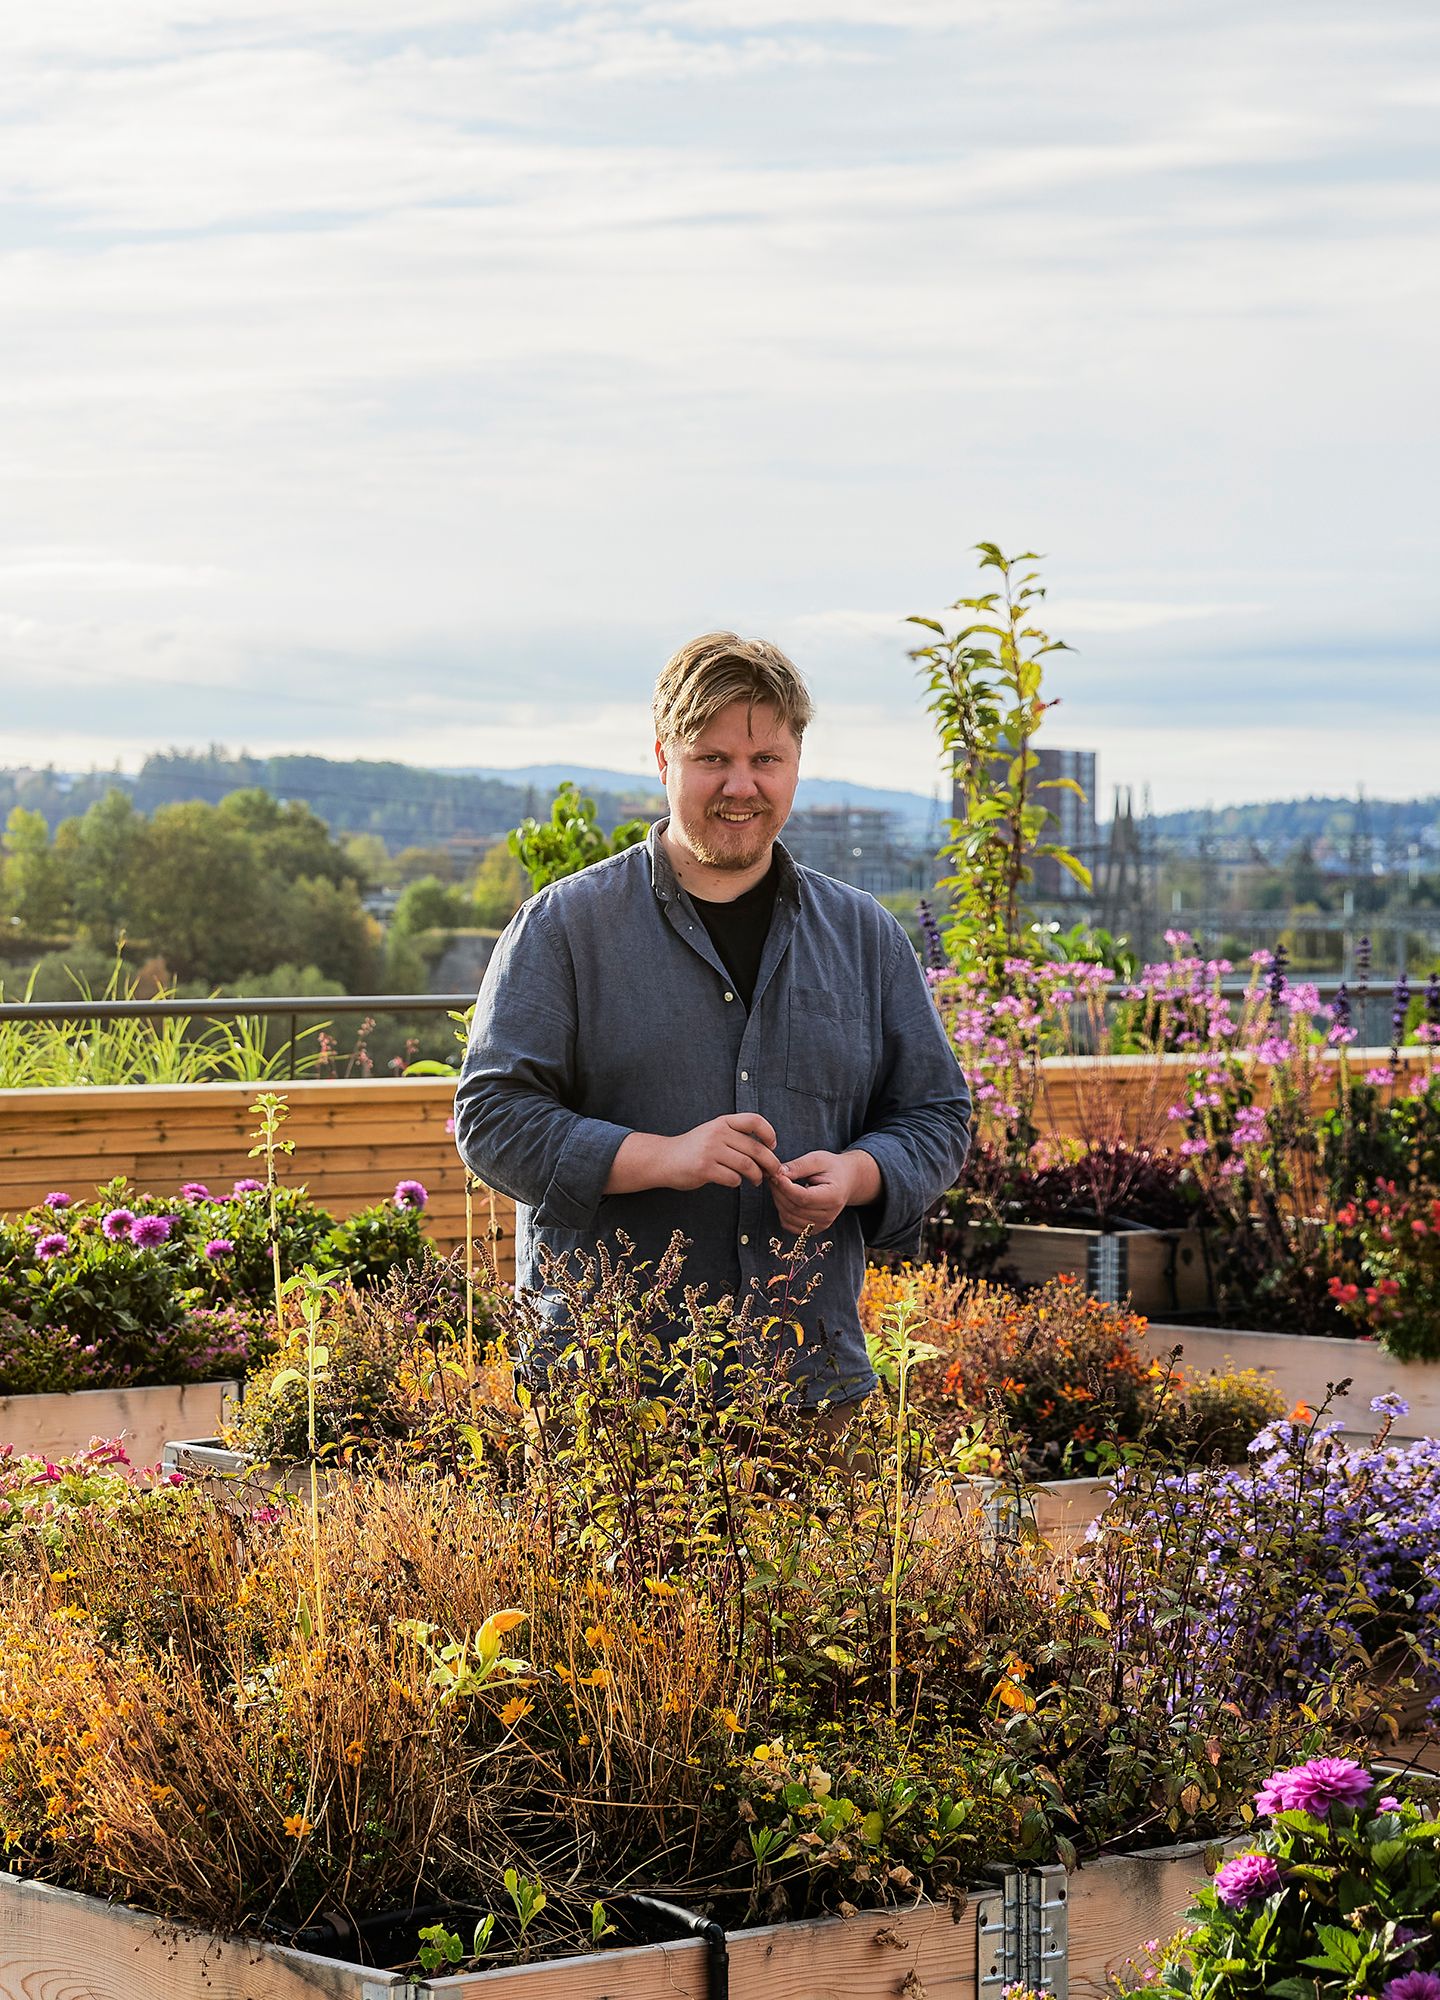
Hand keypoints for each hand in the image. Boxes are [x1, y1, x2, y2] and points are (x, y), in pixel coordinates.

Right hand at [660, 1113, 788, 1191]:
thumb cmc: (694, 1148)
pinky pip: (732, 1178)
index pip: (754, 1120)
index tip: (773, 1145)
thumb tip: (767, 1150)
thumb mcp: (713, 1132)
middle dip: (770, 1163)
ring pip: (747, 1166)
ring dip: (756, 1176)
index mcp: (722, 1122)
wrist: (664, 1159)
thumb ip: (735, 1135)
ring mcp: (710, 1151)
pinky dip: (737, 1183)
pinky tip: (734, 1181)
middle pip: (756, 1148)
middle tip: (774, 1171)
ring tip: (756, 1180)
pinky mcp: (704, 1169)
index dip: (769, 1133)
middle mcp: (717, 1133)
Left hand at [769, 1149, 880, 1233]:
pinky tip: (784, 1197)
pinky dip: (781, 1211)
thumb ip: (799, 1166)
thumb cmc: (832, 1168)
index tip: (776, 1174)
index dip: (785, 1187)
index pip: (803, 1198)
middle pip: (793, 1208)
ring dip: (777, 1200)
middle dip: (778, 1191)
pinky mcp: (812, 1229)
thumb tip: (779, 1173)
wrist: (846, 1181)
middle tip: (773, 1176)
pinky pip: (788, 1224)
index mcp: (833, 1196)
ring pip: (788, 1217)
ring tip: (778, 1184)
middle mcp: (829, 1215)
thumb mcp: (818, 1159)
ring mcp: (821, 1224)